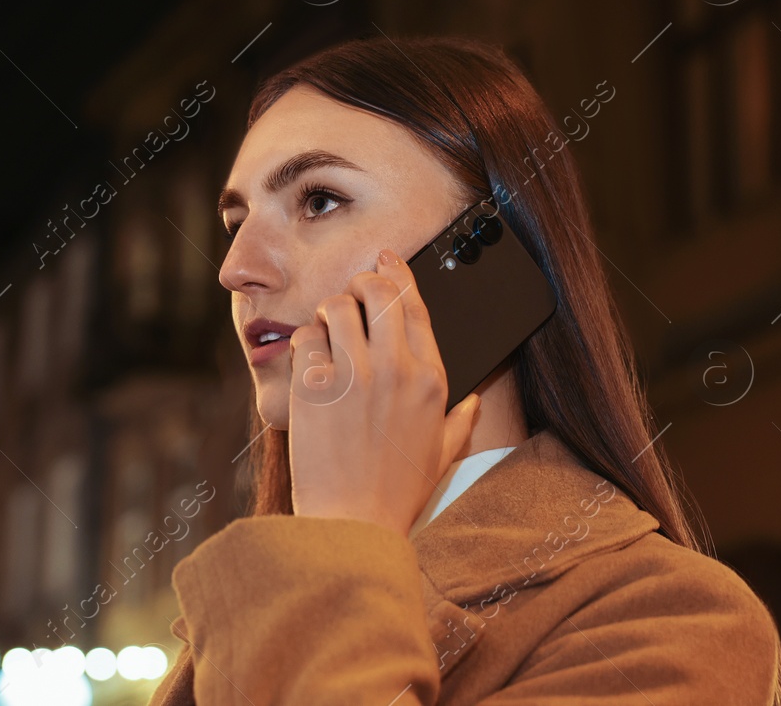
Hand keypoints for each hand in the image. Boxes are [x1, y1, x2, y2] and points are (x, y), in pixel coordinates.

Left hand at [286, 247, 480, 536]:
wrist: (353, 523)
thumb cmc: (395, 494)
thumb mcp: (440, 456)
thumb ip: (460, 422)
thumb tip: (476, 402)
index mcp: (432, 381)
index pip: (417, 306)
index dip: (399, 274)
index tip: (386, 258)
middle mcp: (397, 370)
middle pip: (378, 292)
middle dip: (361, 284)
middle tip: (350, 295)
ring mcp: (355, 375)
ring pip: (338, 306)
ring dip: (329, 312)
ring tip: (326, 333)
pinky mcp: (315, 386)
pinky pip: (306, 338)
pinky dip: (303, 344)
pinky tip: (307, 364)